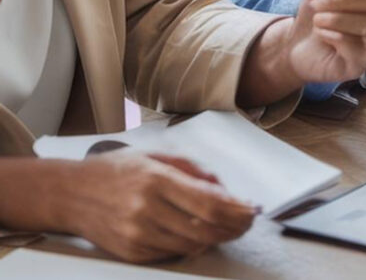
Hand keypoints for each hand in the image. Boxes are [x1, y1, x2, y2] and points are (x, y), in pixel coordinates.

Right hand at [55, 150, 256, 262]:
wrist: (71, 194)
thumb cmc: (118, 169)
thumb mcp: (157, 155)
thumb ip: (194, 170)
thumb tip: (225, 190)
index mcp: (156, 180)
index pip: (208, 203)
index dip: (236, 210)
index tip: (252, 209)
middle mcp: (146, 210)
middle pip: (204, 229)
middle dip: (233, 227)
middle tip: (247, 222)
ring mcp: (137, 235)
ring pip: (191, 245)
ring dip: (217, 238)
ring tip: (231, 228)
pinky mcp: (131, 253)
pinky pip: (172, 253)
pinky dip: (193, 244)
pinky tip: (203, 234)